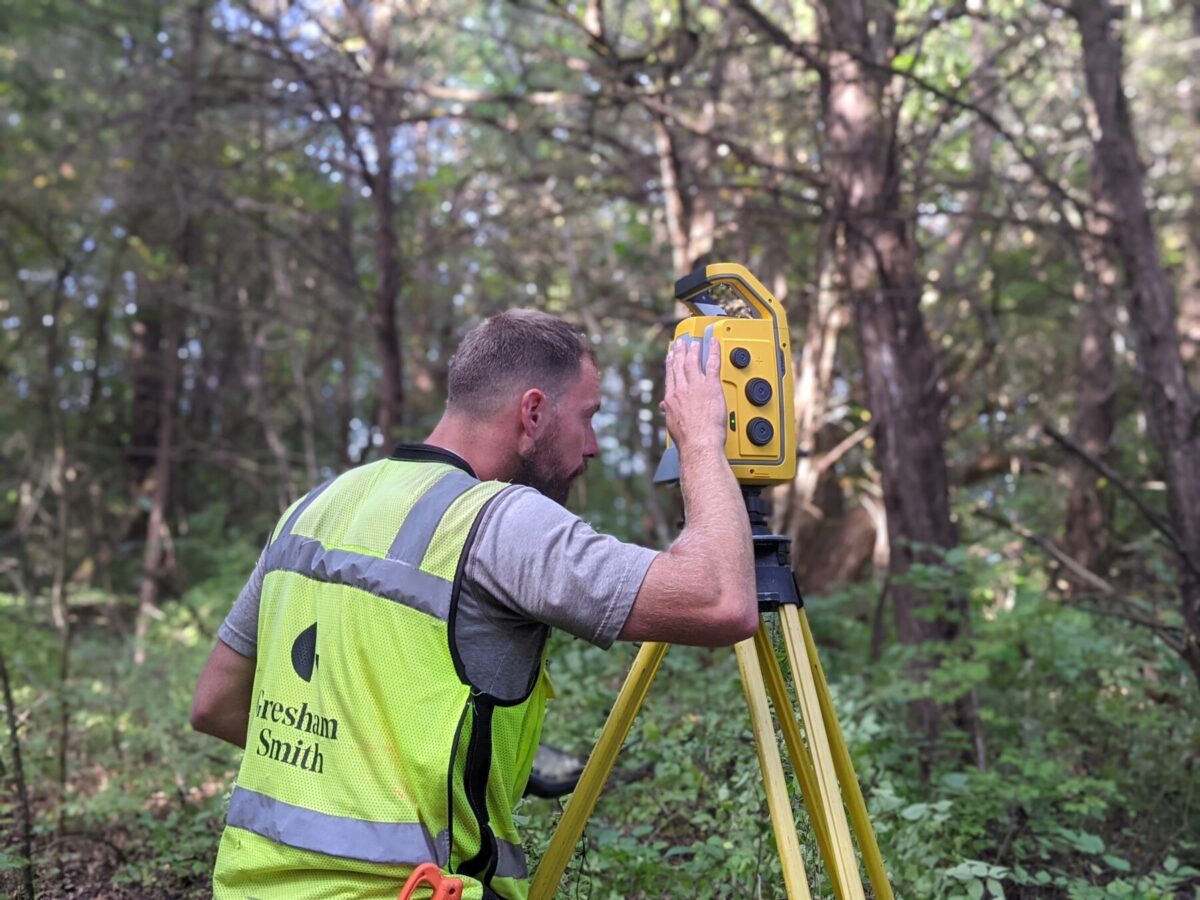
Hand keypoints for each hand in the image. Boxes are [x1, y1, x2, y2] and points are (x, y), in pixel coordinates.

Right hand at [660, 337, 727, 454]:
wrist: (698, 443)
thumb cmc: (688, 439)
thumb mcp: (673, 425)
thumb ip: (670, 412)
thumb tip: (665, 409)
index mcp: (671, 399)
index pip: (670, 376)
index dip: (670, 363)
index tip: (670, 356)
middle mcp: (682, 389)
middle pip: (680, 365)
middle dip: (680, 351)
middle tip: (681, 342)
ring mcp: (696, 386)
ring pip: (693, 362)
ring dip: (694, 350)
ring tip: (695, 342)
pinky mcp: (711, 386)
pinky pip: (712, 364)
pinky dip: (713, 351)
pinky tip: (714, 343)